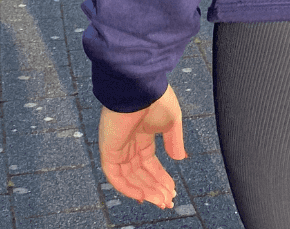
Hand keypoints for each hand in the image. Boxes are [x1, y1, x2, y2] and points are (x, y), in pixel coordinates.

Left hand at [98, 84, 185, 208]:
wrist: (140, 87)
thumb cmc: (156, 98)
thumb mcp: (173, 122)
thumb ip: (175, 141)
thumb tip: (180, 159)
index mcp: (144, 137)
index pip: (151, 164)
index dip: (162, 178)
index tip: (172, 190)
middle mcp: (130, 145)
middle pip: (142, 174)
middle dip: (156, 188)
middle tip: (168, 201)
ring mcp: (118, 149)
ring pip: (130, 179)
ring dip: (146, 191)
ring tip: (161, 201)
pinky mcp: (109, 151)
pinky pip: (116, 176)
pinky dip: (128, 188)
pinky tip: (142, 196)